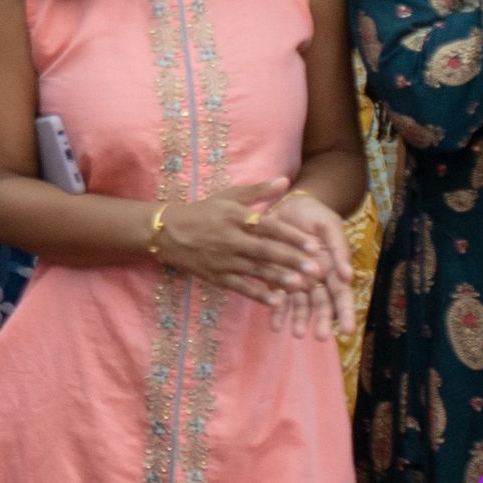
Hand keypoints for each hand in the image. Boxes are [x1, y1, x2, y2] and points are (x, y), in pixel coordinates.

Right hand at [155, 177, 325, 307]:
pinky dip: (258, 295)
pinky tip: (276, 301)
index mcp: (234, 216)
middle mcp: (230, 238)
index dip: (292, 236)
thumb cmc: (203, 212)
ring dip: (278, 279)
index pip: (268, 226)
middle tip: (316, 268)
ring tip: (301, 286)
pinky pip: (240, 287)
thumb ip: (258, 191)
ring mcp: (223, 260)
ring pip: (255, 271)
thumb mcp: (228, 196)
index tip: (314, 244)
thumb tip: (285, 181)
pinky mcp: (216, 277)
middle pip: (265, 250)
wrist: (167, 232)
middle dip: (291, 260)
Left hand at [261, 192, 355, 340]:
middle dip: (321, 322)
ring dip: (299, 319)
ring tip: (296, 334)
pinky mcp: (275, 275)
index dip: (345, 313)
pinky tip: (274, 324)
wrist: (289, 203)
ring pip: (300, 304)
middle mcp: (315, 279)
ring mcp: (295, 279)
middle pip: (321, 305)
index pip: (341, 295)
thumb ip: (340, 249)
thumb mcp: (331, 227)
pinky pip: (276, 296)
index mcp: (333, 269)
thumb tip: (348, 275)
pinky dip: (276, 310)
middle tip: (320, 337)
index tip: (348, 330)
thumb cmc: (316, 216)